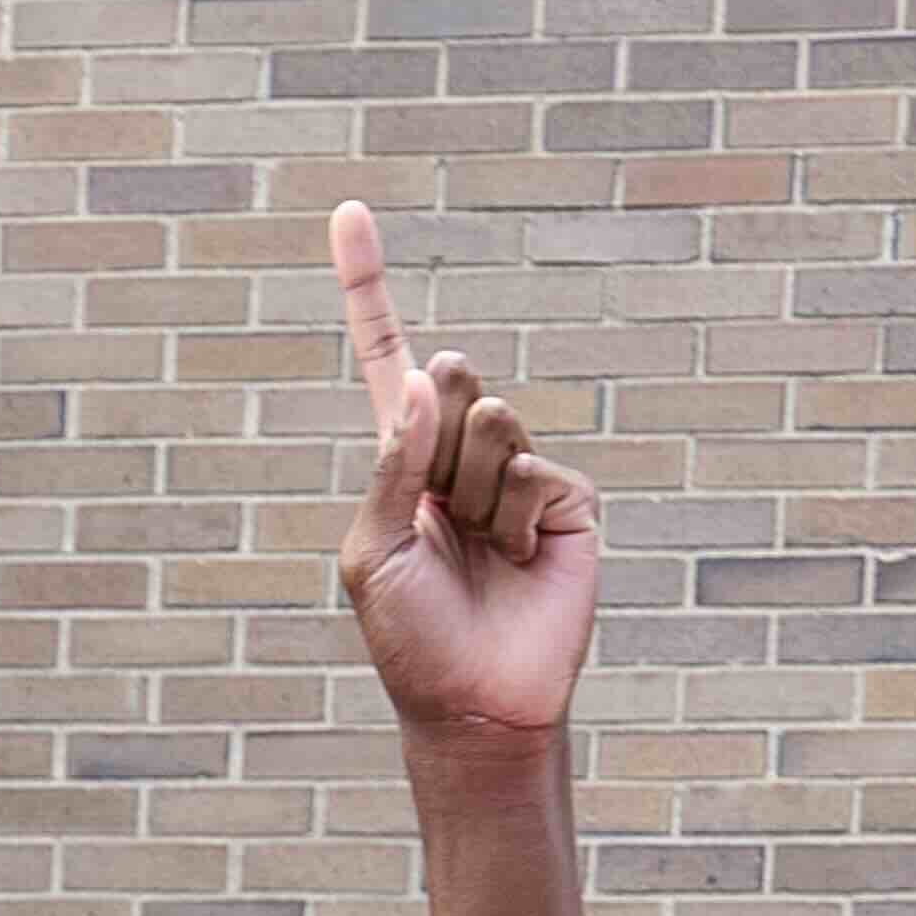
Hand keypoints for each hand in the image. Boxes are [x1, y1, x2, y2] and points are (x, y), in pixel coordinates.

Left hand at [330, 201, 597, 746]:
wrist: (476, 704)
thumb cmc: (410, 637)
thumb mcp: (373, 550)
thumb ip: (393, 463)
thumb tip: (429, 376)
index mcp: (402, 460)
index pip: (386, 359)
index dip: (367, 286)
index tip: (348, 211)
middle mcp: (459, 455)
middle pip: (450, 380)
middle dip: (437, 441)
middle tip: (441, 514)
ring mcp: (516, 475)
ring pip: (492, 422)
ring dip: (473, 489)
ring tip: (477, 549)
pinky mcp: (567, 501)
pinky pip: (532, 470)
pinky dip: (515, 514)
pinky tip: (516, 559)